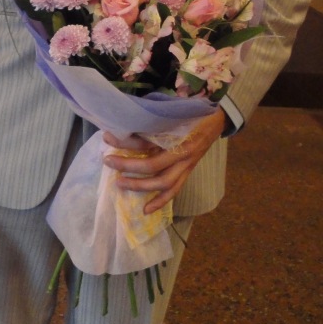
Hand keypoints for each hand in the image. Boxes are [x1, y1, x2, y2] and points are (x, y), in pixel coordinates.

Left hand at [102, 109, 227, 214]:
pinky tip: (147, 210)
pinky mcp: (188, 172)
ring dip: (140, 186)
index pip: (146, 141)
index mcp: (176, 134)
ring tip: (121, 184)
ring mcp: (186, 165)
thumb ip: (150, 121)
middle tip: (108, 162)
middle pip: (152, 165)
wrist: (215, 120)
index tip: (107, 137)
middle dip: (128, 166)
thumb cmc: (189, 113)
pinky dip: (161, 202)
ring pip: (163, 183)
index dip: (125, 141)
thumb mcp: (170, 113)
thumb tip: (124, 126)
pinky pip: (174, 190)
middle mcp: (182, 152)